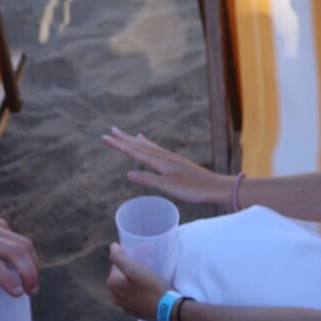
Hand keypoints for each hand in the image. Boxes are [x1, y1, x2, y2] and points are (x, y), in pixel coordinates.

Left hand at [0, 210, 39, 308]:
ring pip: (23, 242)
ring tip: (33, 281)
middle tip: (32, 292)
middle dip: (30, 272)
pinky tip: (24, 266)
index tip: (18, 294)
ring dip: (33, 263)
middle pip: (15, 251)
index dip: (8, 278)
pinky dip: (26, 253)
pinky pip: (18, 238)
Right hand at [103, 127, 231, 204]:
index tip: (104, 137)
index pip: (135, 152)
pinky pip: (157, 150)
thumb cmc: (193, 189)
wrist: (215, 187)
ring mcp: (171, 158)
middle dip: (124, 139)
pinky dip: (149, 145)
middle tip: (110, 130)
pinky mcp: (176, 162)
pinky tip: (149, 144)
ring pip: (148, 147)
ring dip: (135, 141)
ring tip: (126, 134)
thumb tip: (127, 174)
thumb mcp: (168, 187)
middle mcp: (164, 157)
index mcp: (160, 162)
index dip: (119, 145)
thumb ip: (149, 180)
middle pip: (140, 146)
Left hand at [106, 243, 168, 320]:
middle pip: (122, 275)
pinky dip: (138, 290)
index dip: (131, 256)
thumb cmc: (151, 287)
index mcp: (112, 283)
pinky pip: (132, 296)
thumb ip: (120, 257)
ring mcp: (123, 305)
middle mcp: (114, 295)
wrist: (166, 309)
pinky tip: (148, 289)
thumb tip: (112, 247)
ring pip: (127, 285)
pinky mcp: (133, 311)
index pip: (118, 263)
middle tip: (149, 263)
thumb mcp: (135, 269)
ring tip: (150, 276)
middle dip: (133, 267)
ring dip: (135, 278)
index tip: (145, 254)